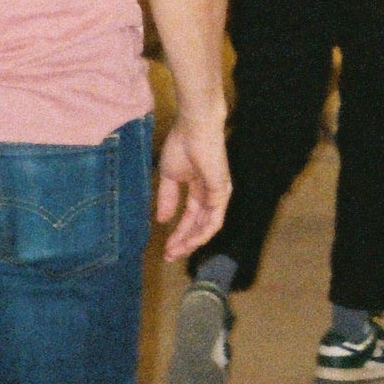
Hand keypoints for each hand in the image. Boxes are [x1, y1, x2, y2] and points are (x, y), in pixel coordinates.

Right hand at [156, 114, 229, 260]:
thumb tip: (161, 220)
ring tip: (175, 252)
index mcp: (199, 188)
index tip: (165, 247)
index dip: (178, 232)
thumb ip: (167, 198)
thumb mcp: (169, 176)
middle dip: (183, 241)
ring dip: (191, 241)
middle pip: (198, 224)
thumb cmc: (182, 145)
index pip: (190, 216)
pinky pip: (213, 220)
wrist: (194, 128)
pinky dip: (201, 233)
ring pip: (207, 226)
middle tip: (168, 256)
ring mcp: (218, 194)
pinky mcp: (222, 193)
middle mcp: (211, 194)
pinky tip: (188, 242)